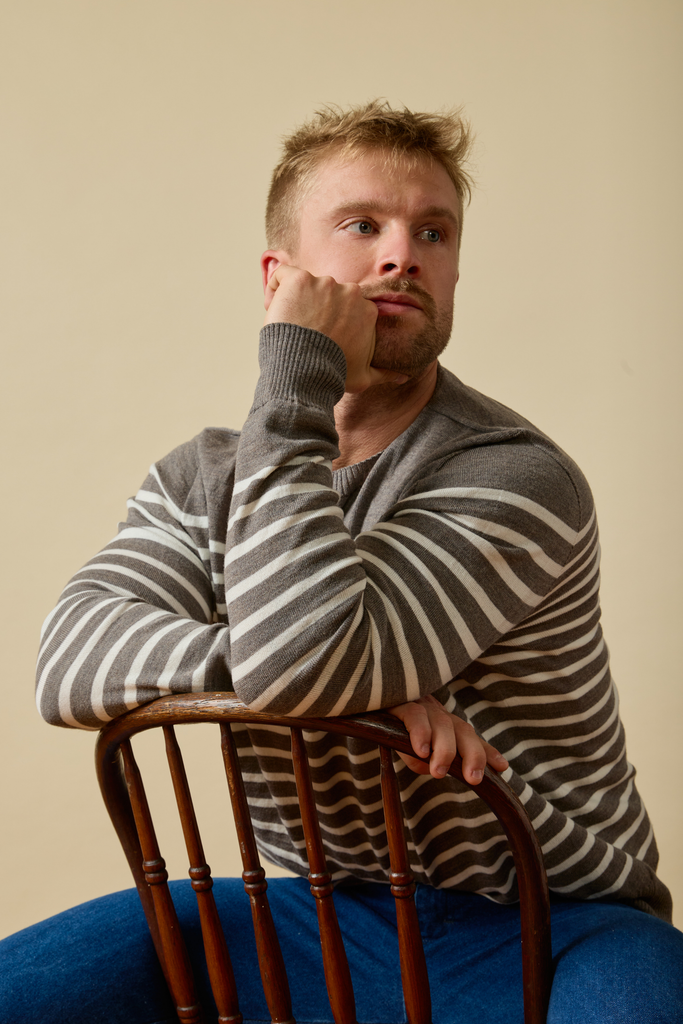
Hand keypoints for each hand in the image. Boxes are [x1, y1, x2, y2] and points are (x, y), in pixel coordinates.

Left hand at [263, 263, 405, 391]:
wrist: (305, 371)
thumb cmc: (334, 374)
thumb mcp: (364, 376)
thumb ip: (384, 373)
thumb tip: (403, 376)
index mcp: (366, 309)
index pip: (344, 306)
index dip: (329, 322)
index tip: (319, 339)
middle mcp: (348, 291)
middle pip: (325, 294)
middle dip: (314, 310)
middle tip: (303, 334)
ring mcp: (324, 283)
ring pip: (304, 285)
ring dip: (294, 301)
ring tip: (288, 326)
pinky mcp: (299, 279)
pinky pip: (282, 274)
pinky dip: (275, 289)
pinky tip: (274, 309)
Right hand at [388, 694, 508, 783]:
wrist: (366, 695)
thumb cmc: (388, 725)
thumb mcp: (408, 746)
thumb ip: (420, 760)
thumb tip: (430, 768)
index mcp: (443, 725)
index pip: (469, 738)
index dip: (486, 752)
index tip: (502, 767)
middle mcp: (437, 714)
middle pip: (463, 731)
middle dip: (473, 755)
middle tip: (474, 779)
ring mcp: (421, 706)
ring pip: (443, 725)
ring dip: (444, 750)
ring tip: (439, 772)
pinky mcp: (401, 702)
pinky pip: (415, 716)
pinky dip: (420, 733)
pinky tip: (421, 750)